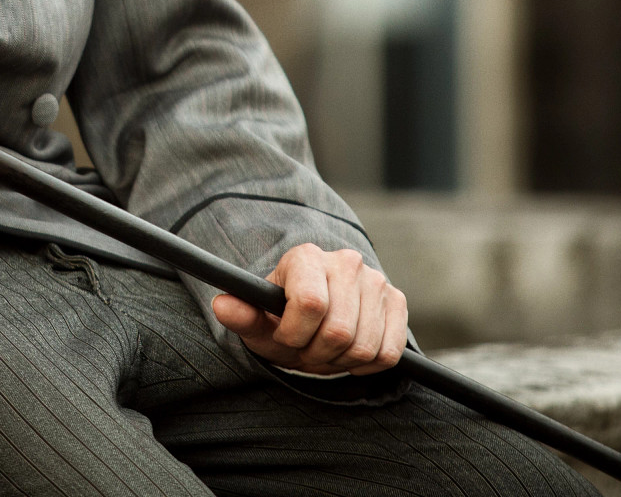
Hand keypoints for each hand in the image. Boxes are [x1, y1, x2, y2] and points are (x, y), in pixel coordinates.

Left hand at [211, 244, 407, 375]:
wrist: (316, 319)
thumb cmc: (282, 320)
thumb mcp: (259, 322)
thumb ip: (242, 315)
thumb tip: (222, 306)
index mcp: (305, 257)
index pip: (310, 303)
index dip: (295, 334)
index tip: (285, 336)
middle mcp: (345, 261)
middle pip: (339, 331)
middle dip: (317, 353)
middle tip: (307, 349)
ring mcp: (376, 280)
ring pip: (365, 346)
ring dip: (342, 361)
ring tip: (326, 350)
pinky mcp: (397, 301)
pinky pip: (389, 352)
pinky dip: (367, 364)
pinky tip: (350, 352)